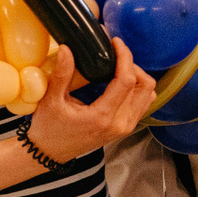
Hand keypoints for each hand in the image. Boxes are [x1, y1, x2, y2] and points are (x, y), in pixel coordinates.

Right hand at [27, 39, 155, 163]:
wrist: (51, 153)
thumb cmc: (49, 129)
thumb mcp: (51, 101)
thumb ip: (61, 74)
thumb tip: (67, 48)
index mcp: (102, 117)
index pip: (126, 81)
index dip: (125, 58)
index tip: (115, 43)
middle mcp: (120, 123)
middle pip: (144, 86)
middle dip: (133, 65)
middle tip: (116, 54)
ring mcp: (125, 127)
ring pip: (148, 94)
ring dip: (138, 76)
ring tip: (119, 66)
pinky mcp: (126, 127)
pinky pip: (144, 103)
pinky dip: (138, 88)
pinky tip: (121, 80)